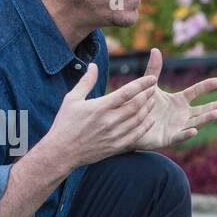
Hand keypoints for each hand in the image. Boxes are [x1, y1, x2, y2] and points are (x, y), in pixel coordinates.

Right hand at [40, 62, 157, 169]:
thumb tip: (93, 65)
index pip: (127, 92)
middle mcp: (109, 121)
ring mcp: (114, 135)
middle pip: (136, 105)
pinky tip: (150, 120)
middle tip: (154, 88)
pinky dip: (145, 126)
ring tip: (153, 101)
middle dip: (148, 95)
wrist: (62, 152)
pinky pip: (136, 135)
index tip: (152, 79)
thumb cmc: (65, 123)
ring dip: (148, 109)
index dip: (142, 84)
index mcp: (100, 107)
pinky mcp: (116, 146)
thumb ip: (86, 81)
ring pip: (138, 120)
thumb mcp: (72, 99)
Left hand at [133, 48, 216, 150]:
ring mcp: (177, 127)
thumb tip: (156, 49)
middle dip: (214, 107)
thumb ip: (154, 69)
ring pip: (195, 123)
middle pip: (201, 110)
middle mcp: (182, 114)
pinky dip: (187, 134)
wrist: (130, 123)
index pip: (195, 92)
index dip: (206, 86)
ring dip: (206, 119)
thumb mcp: (148, 86)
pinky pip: (179, 136)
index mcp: (179, 101)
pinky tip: (194, 130)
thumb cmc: (141, 104)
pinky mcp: (169, 138)